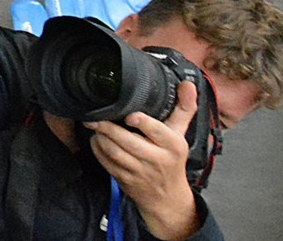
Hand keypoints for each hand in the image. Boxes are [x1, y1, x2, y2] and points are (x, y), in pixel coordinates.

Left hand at [86, 82, 200, 240]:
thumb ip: (184, 108)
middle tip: (95, 116)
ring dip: (101, 137)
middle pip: (129, 142)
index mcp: (173, 146)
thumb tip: (187, 85)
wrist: (168, 197)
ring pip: (115, 152)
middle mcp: (158, 160)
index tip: (129, 115)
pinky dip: (97, 150)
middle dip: (108, 127)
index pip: (157, 131)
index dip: (141, 122)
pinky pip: (107, 163)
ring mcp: (141, 172)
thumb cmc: (172, 160)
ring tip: (95, 126)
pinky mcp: (126, 180)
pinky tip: (96, 140)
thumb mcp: (181, 134)